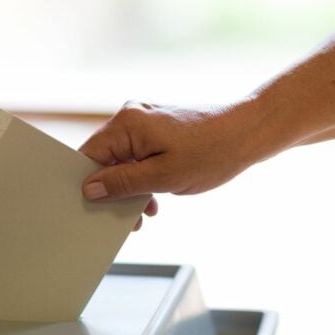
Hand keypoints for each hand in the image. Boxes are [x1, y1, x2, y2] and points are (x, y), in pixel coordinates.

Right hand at [79, 101, 252, 229]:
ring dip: (130, 187)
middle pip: (105, 158)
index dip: (88, 183)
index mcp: (128, 124)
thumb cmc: (211, 153)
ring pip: (122, 159)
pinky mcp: (157, 128)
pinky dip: (142, 176)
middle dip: (113, 190)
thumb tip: (90, 189)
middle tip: (128, 218)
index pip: (90, 154)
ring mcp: (145, 121)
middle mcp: (132, 117)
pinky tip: (155, 197)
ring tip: (146, 211)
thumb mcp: (163, 177)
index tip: (93, 209)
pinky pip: (137, 155)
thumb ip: (123, 183)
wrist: (247, 133)